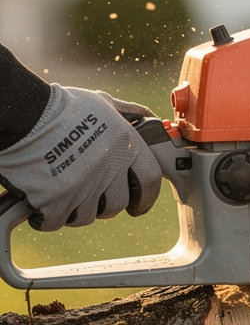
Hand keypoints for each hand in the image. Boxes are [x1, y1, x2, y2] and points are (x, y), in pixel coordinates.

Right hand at [0, 86, 162, 230]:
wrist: (22, 113)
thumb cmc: (60, 106)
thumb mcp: (103, 103)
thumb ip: (130, 115)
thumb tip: (152, 122)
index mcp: (125, 146)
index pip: (151, 181)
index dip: (147, 197)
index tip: (139, 205)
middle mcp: (109, 168)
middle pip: (118, 204)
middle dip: (107, 205)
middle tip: (93, 198)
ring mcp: (84, 186)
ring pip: (88, 216)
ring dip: (76, 211)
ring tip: (64, 195)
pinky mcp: (56, 201)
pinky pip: (57, 221)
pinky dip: (47, 218)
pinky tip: (41, 207)